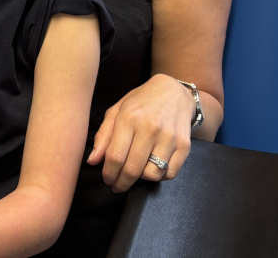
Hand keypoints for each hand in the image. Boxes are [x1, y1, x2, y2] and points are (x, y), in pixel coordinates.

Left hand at [87, 73, 195, 191]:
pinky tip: (153, 166)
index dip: (109, 174)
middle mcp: (150, 127)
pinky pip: (170, 173)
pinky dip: (160, 175)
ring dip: (141, 179)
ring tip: (136, 171)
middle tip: (117, 185)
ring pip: (151, 174)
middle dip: (121, 183)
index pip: (114, 156)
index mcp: (129, 118)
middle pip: (132, 169)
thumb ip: (103, 136)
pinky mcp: (184, 145)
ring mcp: (169, 137)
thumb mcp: (117, 111)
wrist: (173, 91)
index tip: (107, 179)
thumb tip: (92, 161)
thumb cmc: (141, 102)